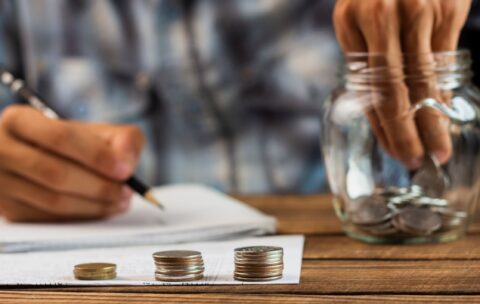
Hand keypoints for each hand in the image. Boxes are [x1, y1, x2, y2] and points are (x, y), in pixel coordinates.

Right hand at [0, 105, 144, 221]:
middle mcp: (1, 150)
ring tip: (121, 200)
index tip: (124, 169)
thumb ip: (122, 139)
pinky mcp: (9, 211)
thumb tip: (126, 163)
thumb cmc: (73, 145)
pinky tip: (103, 208)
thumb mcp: (97, 132)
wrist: (43, 159)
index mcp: (20, 121)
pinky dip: (82, 215)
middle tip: (127, 191)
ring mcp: (1, 184)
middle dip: (99, 185)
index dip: (96, 155)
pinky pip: (51, 218)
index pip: (60, 137)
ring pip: (53, 201)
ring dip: (95, 205)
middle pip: (56, 173)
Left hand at [333, 0, 470, 167]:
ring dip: (431, 122)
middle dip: (404, 133)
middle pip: (393, 91)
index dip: (379, 123)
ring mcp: (416, 13)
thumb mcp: (358, 14)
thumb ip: (366, 54)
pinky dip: (444, 91)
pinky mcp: (446, 8)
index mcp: (350, 23)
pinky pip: (445, 61)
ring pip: (424, 82)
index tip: (391, 149)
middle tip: (413, 162)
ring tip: (437, 150)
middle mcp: (380, 19)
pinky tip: (443, 112)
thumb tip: (381, 104)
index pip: (365, 87)